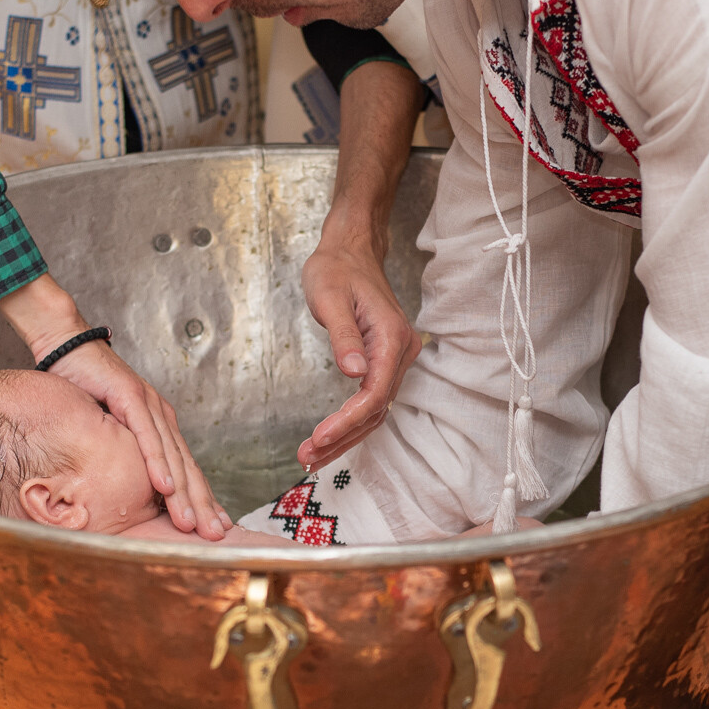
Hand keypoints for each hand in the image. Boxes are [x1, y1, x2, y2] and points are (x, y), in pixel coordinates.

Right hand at [47, 340, 231, 538]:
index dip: (202, 498)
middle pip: (186, 467)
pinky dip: (157, 461)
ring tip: (191, 522)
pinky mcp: (130, 396)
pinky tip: (165, 485)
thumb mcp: (109, 430)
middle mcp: (162, 416)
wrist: (69, 347)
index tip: (216, 527)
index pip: (186, 468)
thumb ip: (124, 453)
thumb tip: (131, 489)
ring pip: (171, 456)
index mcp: (161, 425)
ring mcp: (149, 405)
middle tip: (214, 535)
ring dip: (183, 492)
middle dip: (203, 504)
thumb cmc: (86, 389)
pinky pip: (146, 435)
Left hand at [297, 235, 420, 469]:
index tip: (318, 438)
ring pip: (375, 411)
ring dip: (346, 436)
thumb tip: (354, 373)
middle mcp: (401, 351)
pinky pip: (372, 400)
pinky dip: (351, 422)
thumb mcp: (329, 297)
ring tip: (312, 456)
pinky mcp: (385, 361)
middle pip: (376, 410)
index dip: (346, 421)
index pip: (373, 393)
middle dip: (342, 437)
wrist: (350, 251)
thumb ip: (344, 336)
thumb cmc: (336, 269)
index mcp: (390, 337)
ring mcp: (396, 358)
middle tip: (307, 457)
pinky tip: (330, 437)